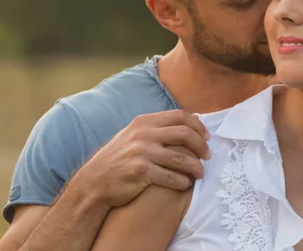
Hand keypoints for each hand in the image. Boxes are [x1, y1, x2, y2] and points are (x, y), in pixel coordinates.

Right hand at [71, 110, 210, 208]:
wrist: (94, 182)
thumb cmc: (119, 159)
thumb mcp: (133, 135)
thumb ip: (157, 127)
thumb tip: (188, 120)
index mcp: (144, 122)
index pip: (180, 116)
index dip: (198, 126)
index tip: (207, 137)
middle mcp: (143, 134)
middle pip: (185, 134)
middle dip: (201, 145)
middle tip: (208, 156)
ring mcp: (141, 152)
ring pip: (181, 158)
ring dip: (195, 167)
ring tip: (200, 173)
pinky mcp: (140, 172)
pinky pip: (171, 177)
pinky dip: (182, 181)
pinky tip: (186, 184)